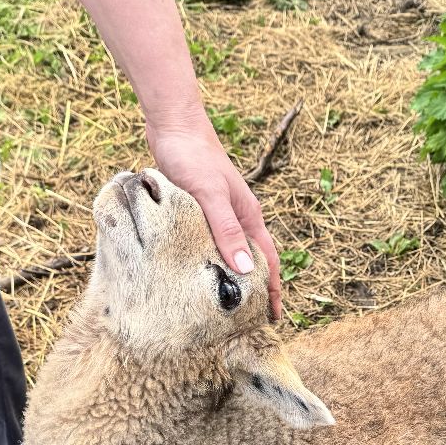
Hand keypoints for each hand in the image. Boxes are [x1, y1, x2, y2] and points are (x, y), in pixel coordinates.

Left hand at [147, 116, 281, 319]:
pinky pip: (211, 241)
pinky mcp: (200, 208)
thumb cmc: (193, 157)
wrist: (174, 125)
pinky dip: (212, 259)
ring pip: (231, 251)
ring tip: (227, 301)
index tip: (272, 317)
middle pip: (252, 259)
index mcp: (248, 215)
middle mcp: (238, 216)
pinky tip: (200, 269)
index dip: (271, 289)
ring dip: (233, 275)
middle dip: (255, 288)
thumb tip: (244, 269)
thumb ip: (226, 230)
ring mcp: (220, 212)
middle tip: (249, 318)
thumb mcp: (210, 196)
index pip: (266, 261)